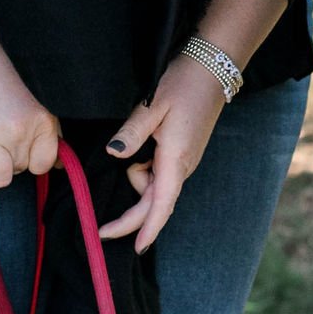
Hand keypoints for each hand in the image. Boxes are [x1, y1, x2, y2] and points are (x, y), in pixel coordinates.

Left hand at [101, 54, 228, 252]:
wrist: (212, 65)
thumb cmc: (184, 82)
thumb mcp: (153, 105)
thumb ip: (132, 133)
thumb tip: (114, 155)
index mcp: (176, 160)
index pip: (160, 205)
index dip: (145, 229)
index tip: (134, 249)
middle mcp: (182, 166)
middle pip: (154, 202)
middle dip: (130, 215)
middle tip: (100, 228)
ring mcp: (183, 161)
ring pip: (154, 186)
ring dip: (136, 177)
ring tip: (135, 137)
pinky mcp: (181, 153)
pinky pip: (158, 173)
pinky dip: (143, 169)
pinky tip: (139, 146)